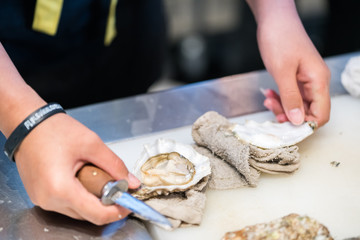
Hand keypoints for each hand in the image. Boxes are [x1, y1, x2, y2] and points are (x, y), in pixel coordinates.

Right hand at [14, 113, 140, 224]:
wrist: (27, 123)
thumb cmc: (53, 130)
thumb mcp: (92, 144)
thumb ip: (114, 165)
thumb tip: (130, 182)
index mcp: (61, 188)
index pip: (97, 214)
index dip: (117, 211)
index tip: (128, 203)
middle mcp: (49, 199)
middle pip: (87, 214)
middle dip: (106, 203)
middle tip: (117, 186)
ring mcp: (42, 199)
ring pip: (77, 211)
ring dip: (92, 199)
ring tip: (98, 178)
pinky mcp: (40, 195)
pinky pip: (66, 204)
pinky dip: (80, 196)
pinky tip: (84, 179)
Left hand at [248, 0, 330, 126]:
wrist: (274, 20)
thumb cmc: (280, 39)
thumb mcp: (282, 71)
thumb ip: (291, 97)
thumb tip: (298, 121)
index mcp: (318, 81)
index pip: (321, 114)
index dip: (306, 125)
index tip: (287, 128)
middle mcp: (315, 82)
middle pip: (308, 111)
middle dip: (289, 115)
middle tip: (272, 110)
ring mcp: (305, 80)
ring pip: (297, 105)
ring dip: (282, 107)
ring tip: (267, 100)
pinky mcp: (295, 78)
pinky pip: (290, 96)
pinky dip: (279, 98)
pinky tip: (268, 95)